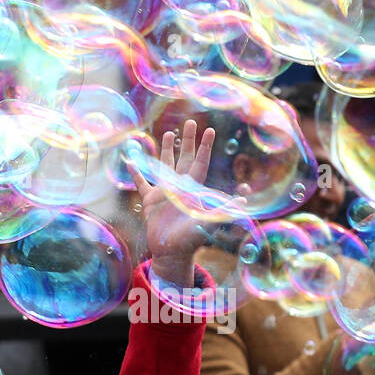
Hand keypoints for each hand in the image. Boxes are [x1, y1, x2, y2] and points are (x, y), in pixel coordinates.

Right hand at [126, 119, 219, 287]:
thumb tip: (244, 200)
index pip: (200, 162)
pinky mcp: (150, 201)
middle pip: (184, 158)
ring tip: (168, 134)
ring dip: (166, 150)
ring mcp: (164, 193)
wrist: (172, 253)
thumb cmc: (192, 241)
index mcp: (193, 189)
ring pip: (165, 165)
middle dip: (188, 140)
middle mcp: (180, 187)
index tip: (209, 131)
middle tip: (191, 121)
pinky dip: (136, 173)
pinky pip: (142, 184)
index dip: (204, 147)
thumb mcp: (209, 223)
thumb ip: (224, 211)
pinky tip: (130, 162)